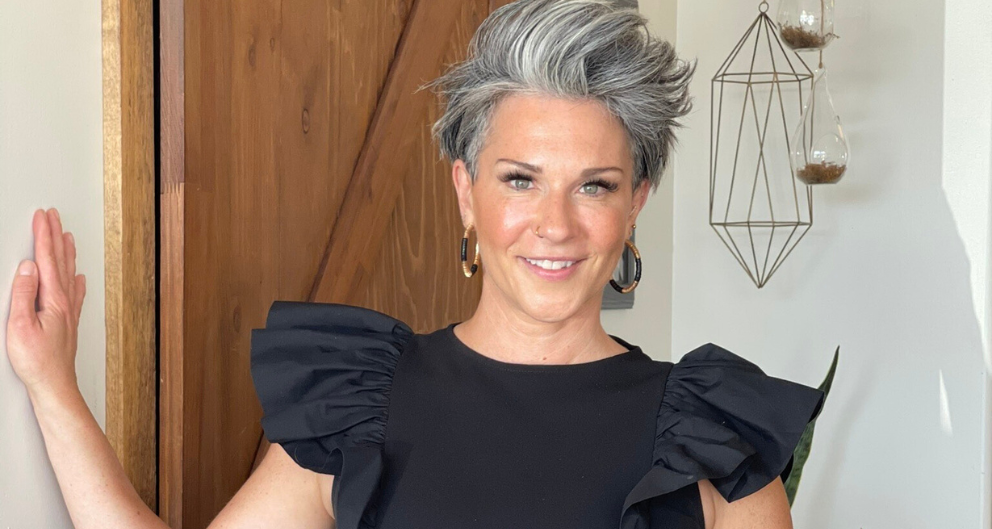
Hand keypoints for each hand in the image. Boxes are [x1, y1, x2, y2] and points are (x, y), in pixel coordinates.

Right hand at [6, 208, 85, 399]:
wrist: (54, 385)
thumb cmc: (37, 361)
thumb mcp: (20, 326)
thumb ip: (23, 295)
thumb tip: (28, 268)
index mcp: (53, 299)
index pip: (46, 260)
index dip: (43, 236)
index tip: (42, 217)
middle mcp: (65, 302)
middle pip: (60, 261)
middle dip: (55, 236)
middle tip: (53, 216)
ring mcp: (68, 312)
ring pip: (68, 273)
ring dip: (66, 252)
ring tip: (67, 236)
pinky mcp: (68, 322)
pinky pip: (74, 293)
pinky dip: (75, 280)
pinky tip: (78, 276)